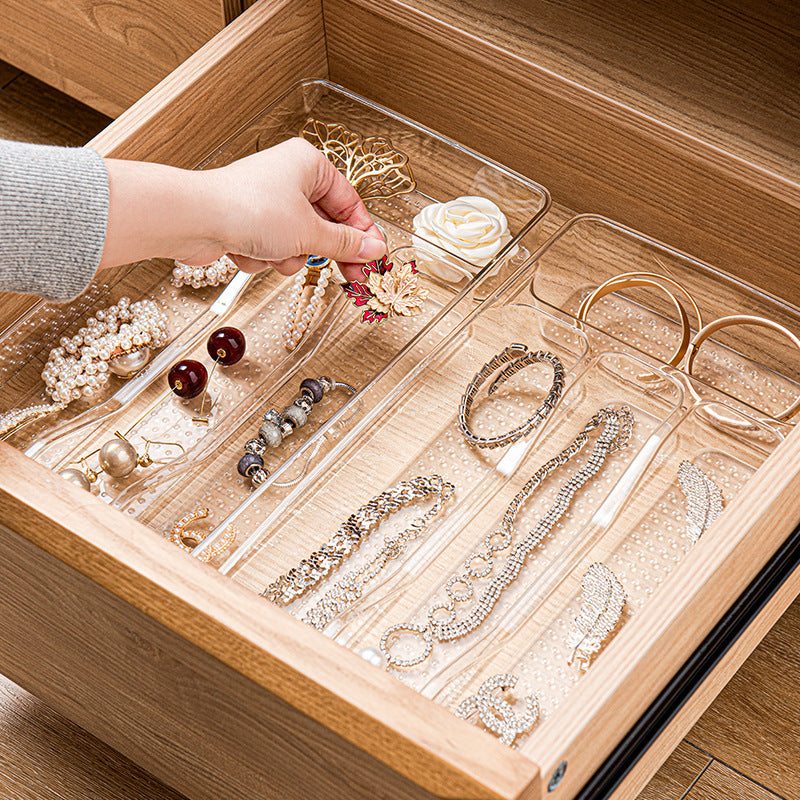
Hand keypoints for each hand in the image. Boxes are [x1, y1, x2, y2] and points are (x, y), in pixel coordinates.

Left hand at [99, 138, 385, 282]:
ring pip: (298, 243)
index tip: (373, 260)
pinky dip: (264, 257)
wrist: (195, 219)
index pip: (350, 203)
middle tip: (351, 277)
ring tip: (274, 252)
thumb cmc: (248, 209)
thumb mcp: (309, 232)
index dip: (363, 235)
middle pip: (325, 225)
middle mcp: (289, 179)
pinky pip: (272, 249)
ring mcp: (267, 202)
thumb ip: (345, 243)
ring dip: (288, 256)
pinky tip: (248, 251)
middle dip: (324, 251)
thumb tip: (373, 248)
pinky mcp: (248, 223)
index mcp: (309, 165)